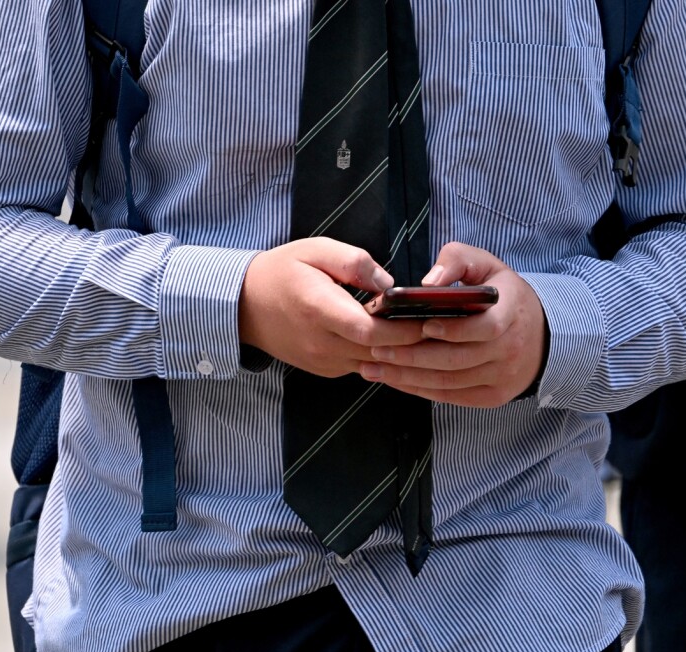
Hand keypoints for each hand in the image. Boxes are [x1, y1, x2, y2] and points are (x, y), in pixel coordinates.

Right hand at [238, 237, 425, 376]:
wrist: (245, 305)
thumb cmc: (281, 272)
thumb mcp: (316, 249)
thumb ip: (355, 263)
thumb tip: (389, 285)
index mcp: (319, 310)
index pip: (370, 331)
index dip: (403, 330)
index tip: (429, 318)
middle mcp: (321, 343)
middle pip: (378, 353)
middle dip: (412, 342)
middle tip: (441, 327)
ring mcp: (323, 361)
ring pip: (374, 364)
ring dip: (399, 352)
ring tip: (426, 334)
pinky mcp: (326, 369)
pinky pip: (362, 365)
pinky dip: (382, 355)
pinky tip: (397, 340)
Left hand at [360, 242, 546, 407]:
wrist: (542, 335)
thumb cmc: (503, 295)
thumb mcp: (487, 265)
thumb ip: (457, 260)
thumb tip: (427, 283)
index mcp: (511, 313)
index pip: (486, 327)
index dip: (455, 329)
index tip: (424, 325)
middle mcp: (510, 350)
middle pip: (458, 359)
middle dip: (412, 356)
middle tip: (376, 348)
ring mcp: (502, 377)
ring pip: (449, 382)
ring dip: (408, 377)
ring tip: (374, 366)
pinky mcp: (493, 396)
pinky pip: (452, 396)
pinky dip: (420, 390)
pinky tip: (394, 380)